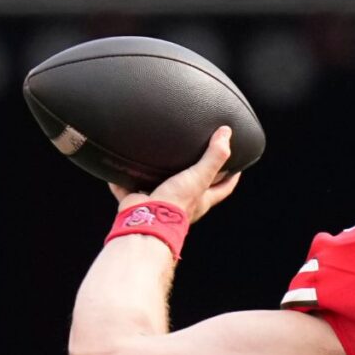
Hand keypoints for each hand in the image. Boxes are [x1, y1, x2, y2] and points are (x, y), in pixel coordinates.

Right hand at [109, 126, 240, 222]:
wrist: (146, 221)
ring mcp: (159, 203)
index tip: (236, 165)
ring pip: (160, 188)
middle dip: (194, 175)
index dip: (231, 177)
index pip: (224, 188)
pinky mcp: (137, 203)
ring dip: (157, 176)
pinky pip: (128, 190)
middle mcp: (182, 203)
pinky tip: (118, 169)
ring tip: (156, 158)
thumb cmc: (177, 203)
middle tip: (195, 157)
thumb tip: (226, 133)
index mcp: (201, 199)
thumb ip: (214, 156)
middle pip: (193, 188)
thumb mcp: (200, 176)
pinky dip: (122, 181)